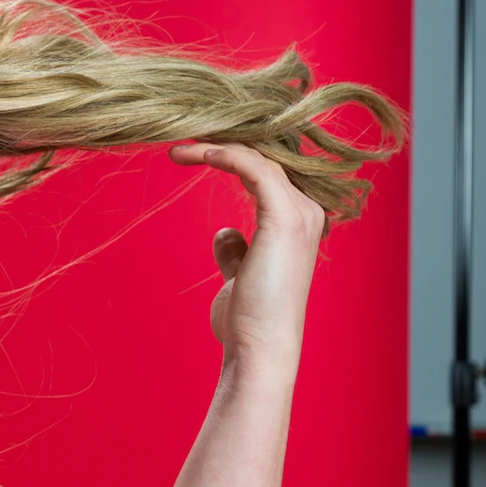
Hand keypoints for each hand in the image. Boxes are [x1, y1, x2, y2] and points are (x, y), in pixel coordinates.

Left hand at [167, 142, 326, 373]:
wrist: (259, 346)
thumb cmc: (248, 318)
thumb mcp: (240, 276)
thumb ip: (237, 252)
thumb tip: (226, 233)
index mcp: (298, 223)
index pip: (266, 173)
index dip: (231, 156)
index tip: (191, 152)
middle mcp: (306, 212)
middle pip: (265, 159)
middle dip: (222, 144)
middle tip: (181, 140)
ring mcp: (300, 214)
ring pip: (259, 158)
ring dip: (216, 146)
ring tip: (179, 146)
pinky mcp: (284, 218)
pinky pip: (255, 168)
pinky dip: (226, 155)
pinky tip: (197, 154)